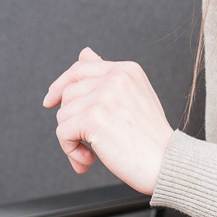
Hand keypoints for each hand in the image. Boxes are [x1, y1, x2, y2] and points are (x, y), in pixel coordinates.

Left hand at [43, 47, 175, 193]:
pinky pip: (63, 132)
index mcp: (126, 70)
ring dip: (71, 138)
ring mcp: (105, 96)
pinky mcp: (94, 118)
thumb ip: (108, 76)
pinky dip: (70, 149)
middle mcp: (116, 78)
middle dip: (70, 120)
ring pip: (63, 114)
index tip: (50, 101)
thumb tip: (84, 52)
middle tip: (82, 141)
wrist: (167, 164)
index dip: (61, 85)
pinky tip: (88, 159)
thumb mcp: (133, 97)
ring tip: (90, 152)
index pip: (80, 67)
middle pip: (68, 93)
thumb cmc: (150, 138)